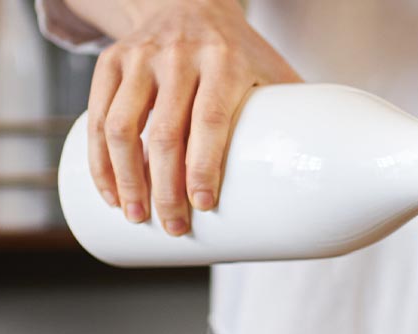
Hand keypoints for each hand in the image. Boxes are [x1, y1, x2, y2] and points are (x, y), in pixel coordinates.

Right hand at [84, 0, 299, 233]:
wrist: (189, 1)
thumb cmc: (238, 51)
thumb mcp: (269, 69)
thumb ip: (291, 115)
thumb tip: (321, 178)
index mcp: (224, 61)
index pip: (210, 119)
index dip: (204, 166)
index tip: (203, 205)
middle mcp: (179, 56)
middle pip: (164, 132)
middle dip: (165, 188)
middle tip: (174, 226)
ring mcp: (141, 58)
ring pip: (120, 126)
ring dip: (125, 179)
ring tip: (137, 216)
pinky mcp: (112, 61)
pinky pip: (96, 116)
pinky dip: (98, 160)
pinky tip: (109, 190)